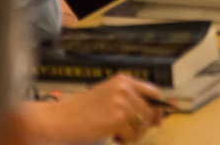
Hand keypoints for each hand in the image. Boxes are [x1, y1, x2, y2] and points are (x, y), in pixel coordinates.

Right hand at [30, 73, 166, 143]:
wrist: (61, 119)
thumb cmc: (83, 112)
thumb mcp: (109, 98)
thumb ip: (130, 102)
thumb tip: (158, 116)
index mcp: (124, 80)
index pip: (153, 91)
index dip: (158, 107)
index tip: (158, 119)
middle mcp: (125, 87)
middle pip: (150, 111)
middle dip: (143, 126)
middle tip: (128, 134)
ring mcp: (121, 102)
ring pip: (142, 125)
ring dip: (132, 135)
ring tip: (115, 134)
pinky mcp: (117, 118)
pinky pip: (131, 135)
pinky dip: (123, 140)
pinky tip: (110, 136)